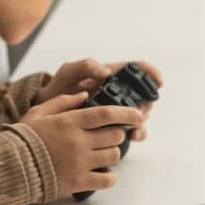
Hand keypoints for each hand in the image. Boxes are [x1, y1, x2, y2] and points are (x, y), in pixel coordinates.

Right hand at [21, 93, 144, 199]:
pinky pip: (107, 179)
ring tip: (103, 152)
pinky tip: (103, 172)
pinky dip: (110, 176)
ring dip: (112, 152)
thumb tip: (85, 95)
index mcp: (70, 121)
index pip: (107, 113)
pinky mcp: (79, 182)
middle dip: (117, 133)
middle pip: (115, 134)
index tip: (137, 114)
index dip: (126, 112)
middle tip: (111, 134)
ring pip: (114, 156)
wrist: (9, 168)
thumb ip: (63, 101)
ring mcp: (80, 163)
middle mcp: (78, 141)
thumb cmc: (23, 139)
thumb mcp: (38, 112)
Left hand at [34, 59, 162, 142]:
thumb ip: (85, 67)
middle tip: (141, 113)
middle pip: (143, 96)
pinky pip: (130, 131)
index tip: (158, 81)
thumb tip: (106, 71)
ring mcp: (116, 112)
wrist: (46, 114)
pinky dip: (136, 134)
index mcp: (110, 76)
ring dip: (142, 122)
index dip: (150, 73)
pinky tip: (132, 137)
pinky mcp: (112, 129)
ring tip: (135, 130)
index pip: (136, 70)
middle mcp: (117, 94)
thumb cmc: (58, 89)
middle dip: (147, 104)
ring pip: (139, 115)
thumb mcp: (68, 73)